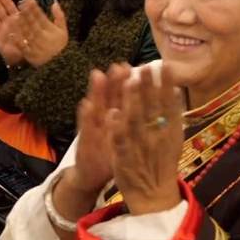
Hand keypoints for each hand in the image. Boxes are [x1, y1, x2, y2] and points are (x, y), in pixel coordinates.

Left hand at [16, 0, 67, 66]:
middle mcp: (43, 36)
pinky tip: (11, 35)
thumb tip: (54, 1)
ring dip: (22, 24)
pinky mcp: (31, 55)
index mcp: (50, 28)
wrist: (61, 65)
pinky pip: (24, 47)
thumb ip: (59, 15)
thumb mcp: (63, 30)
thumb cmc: (60, 45)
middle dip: (27, 12)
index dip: (34, 6)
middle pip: (33, 22)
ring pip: (28, 33)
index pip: (41, 15)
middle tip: (20, 2)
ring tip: (15, 15)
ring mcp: (36, 45)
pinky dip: (18, 41)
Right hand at [72, 64, 131, 194]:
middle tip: (119, 65)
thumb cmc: (113, 153)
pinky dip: (85, 116)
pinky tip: (85, 104)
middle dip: (114, 81)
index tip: (135, 66)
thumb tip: (154, 99)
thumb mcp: (126, 135)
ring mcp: (93, 128)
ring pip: (96, 107)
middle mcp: (105, 119)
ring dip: (97, 92)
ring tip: (98, 75)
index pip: (125, 97)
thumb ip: (136, 116)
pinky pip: (85, 128)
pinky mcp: (84, 141)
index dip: (130, 82)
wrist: (92, 174)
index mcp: (118, 118)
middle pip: (111, 97)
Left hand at [109, 64, 183, 214]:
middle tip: (144, 66)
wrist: (154, 196)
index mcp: (169, 131)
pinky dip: (116, 127)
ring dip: (132, 101)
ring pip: (135, 121)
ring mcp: (139, 146)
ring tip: (129, 81)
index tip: (164, 65)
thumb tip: (175, 89)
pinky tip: (111, 113)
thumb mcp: (173, 139)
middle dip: (148, 86)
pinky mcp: (124, 156)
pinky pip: (119, 140)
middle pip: (152, 108)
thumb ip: (173, 116)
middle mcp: (156, 136)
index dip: (166, 85)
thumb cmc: (162, 163)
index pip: (169, 104)